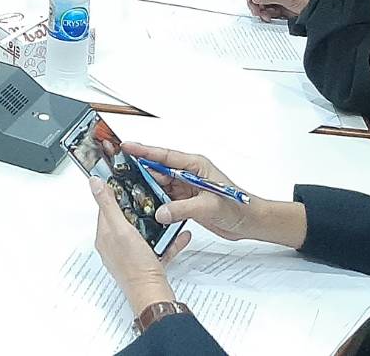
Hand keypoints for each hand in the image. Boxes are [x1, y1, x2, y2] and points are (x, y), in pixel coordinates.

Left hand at [89, 176, 184, 315]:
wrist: (153, 296)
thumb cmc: (136, 266)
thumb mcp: (121, 229)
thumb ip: (109, 205)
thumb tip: (94, 183)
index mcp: (106, 236)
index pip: (106, 208)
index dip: (115, 193)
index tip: (125, 180)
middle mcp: (116, 246)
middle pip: (126, 219)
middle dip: (138, 207)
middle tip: (150, 195)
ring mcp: (131, 255)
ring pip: (144, 233)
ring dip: (156, 223)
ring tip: (167, 213)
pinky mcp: (146, 263)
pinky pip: (158, 247)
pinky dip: (168, 240)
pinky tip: (179, 234)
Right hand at [120, 141, 303, 247]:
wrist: (250, 223)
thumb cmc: (238, 207)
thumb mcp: (209, 205)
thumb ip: (182, 209)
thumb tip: (161, 212)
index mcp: (195, 165)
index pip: (164, 155)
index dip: (144, 151)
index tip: (126, 146)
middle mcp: (188, 174)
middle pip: (158, 170)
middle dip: (140, 171)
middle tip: (120, 171)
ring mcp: (186, 187)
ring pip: (160, 185)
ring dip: (147, 190)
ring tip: (129, 191)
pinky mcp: (186, 201)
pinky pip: (165, 199)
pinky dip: (156, 203)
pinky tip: (146, 207)